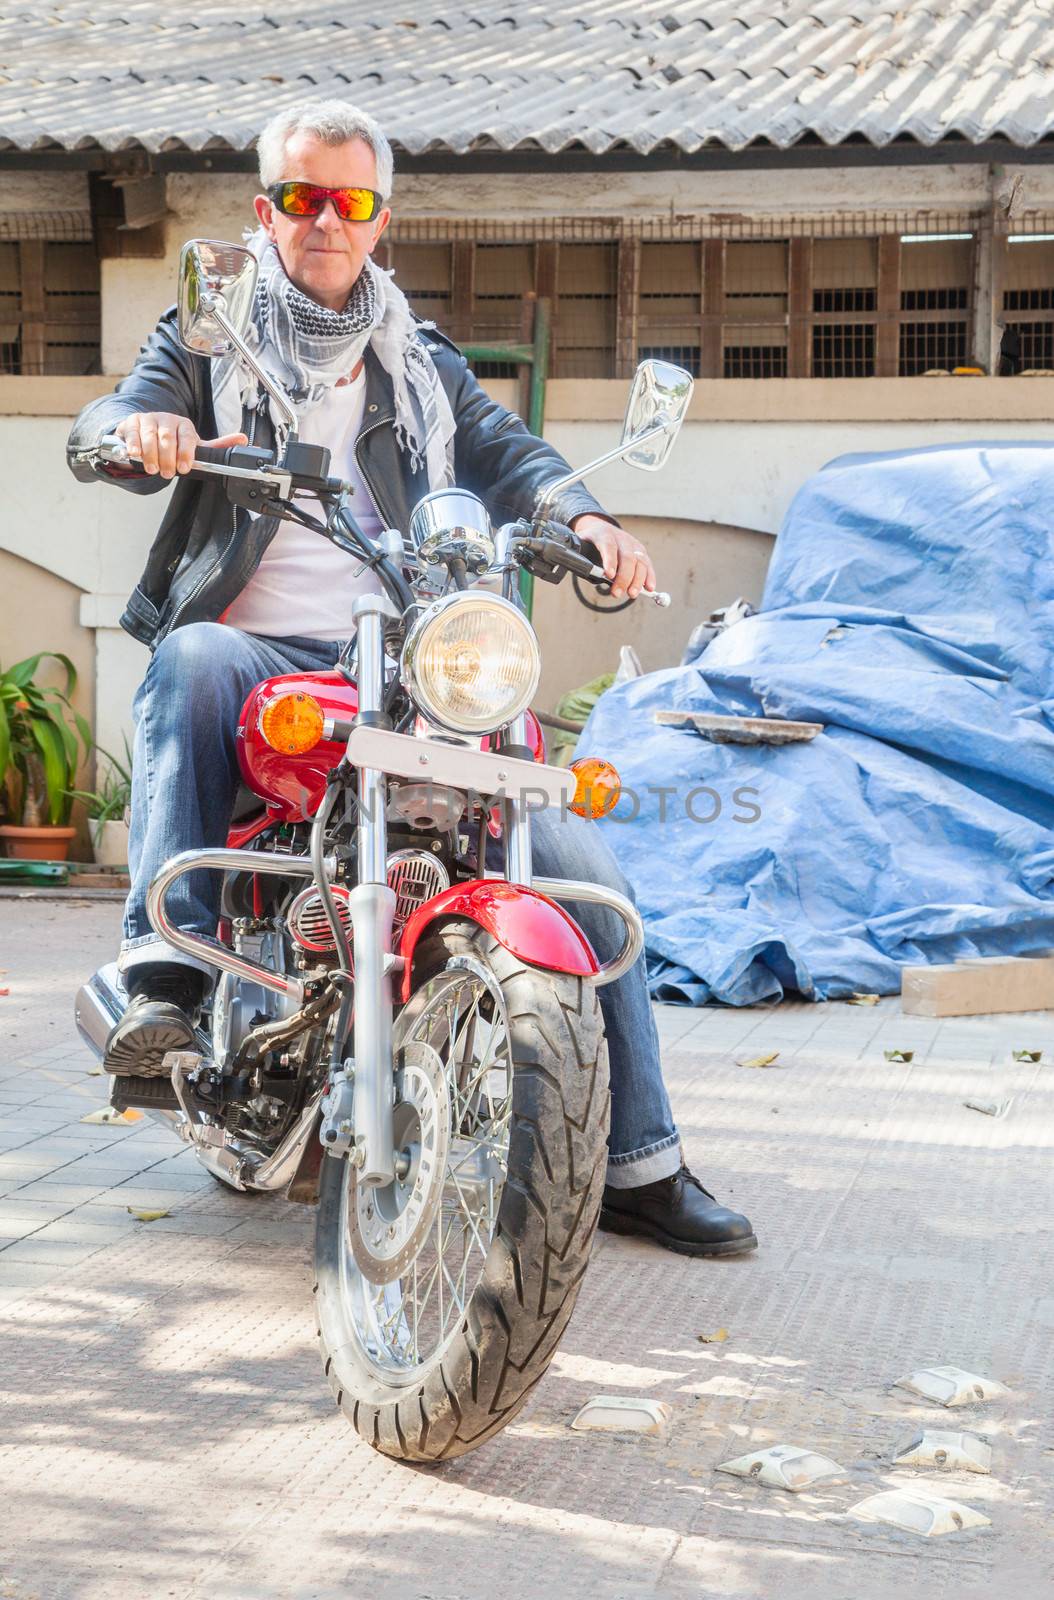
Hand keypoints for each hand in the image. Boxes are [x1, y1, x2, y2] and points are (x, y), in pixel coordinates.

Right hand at [114, 412, 247, 478]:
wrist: (145, 431)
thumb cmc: (172, 442)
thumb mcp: (194, 445)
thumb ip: (215, 447)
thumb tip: (243, 440)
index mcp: (184, 425)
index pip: (187, 437)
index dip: (185, 453)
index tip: (183, 468)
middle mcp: (167, 419)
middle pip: (168, 438)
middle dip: (167, 458)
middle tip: (166, 473)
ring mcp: (149, 419)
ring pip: (150, 436)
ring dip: (151, 455)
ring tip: (152, 469)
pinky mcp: (132, 422)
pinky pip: (132, 432)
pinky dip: (133, 444)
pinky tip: (135, 454)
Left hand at [569, 515, 655, 599]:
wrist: (600, 528)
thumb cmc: (590, 542)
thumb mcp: (581, 545)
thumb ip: (582, 558)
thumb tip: (585, 573)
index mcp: (603, 534)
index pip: (608, 546)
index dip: (610, 560)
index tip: (609, 575)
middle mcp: (621, 538)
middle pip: (627, 557)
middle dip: (624, 577)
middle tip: (617, 593)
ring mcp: (633, 544)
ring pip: (640, 561)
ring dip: (637, 580)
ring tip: (631, 594)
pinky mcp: (641, 551)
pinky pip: (648, 564)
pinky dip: (649, 577)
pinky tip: (648, 588)